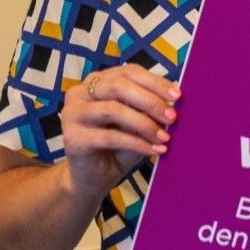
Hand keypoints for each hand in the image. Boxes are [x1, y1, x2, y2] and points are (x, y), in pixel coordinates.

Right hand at [59, 64, 178, 200]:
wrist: (95, 176)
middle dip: (150, 101)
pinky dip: (137, 143)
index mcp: (98, 81)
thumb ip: (150, 106)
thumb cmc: (119, 145)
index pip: (129, 72)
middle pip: (119, 87)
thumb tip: (176, 94)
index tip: (178, 96)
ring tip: (165, 137)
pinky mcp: (73, 138)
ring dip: (144, 124)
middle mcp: (80, 93)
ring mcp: (72, 114)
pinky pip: (110, 137)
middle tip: (172, 118)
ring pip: (113, 110)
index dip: (155, 82)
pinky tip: (154, 150)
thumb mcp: (139, 122)